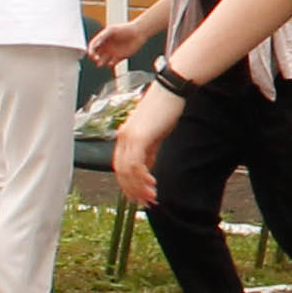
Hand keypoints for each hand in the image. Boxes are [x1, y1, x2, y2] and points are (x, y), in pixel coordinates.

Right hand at [87, 14, 152, 65]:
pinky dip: (110, 64)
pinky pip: (111, 64)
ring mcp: (112, 52)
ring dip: (100, 63)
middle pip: (96, 54)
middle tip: (95, 59)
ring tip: (100, 63)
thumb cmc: (125, 29)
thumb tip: (94, 44)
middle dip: (94, 57)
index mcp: (103, 39)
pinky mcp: (119, 57)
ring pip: (102, 60)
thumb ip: (102, 36)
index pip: (93, 46)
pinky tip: (111, 62)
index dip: (90, 50)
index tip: (91, 54)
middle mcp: (106, 46)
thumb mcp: (111, 30)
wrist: (138, 33)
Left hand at [112, 84, 182, 205]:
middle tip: (144, 202)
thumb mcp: (154, 134)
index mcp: (124, 136)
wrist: (171, 90)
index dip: (127, 183)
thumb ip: (148, 150)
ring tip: (151, 197)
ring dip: (139, 187)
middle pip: (121, 171)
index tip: (136, 196)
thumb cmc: (164, 108)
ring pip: (128, 171)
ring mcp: (130, 137)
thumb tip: (146, 167)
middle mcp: (123, 137)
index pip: (120, 166)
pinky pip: (137, 164)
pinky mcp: (140, 137)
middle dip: (132, 189)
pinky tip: (153, 185)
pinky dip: (143, 177)